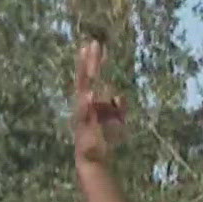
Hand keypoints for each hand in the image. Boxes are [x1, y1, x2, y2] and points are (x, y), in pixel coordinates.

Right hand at [71, 41, 126, 165]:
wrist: (94, 158)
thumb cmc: (104, 138)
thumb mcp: (116, 120)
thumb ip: (119, 107)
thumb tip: (119, 95)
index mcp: (91, 100)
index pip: (92, 77)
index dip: (94, 62)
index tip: (96, 44)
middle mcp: (84, 103)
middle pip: (86, 78)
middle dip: (89, 61)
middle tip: (93, 43)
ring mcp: (83, 112)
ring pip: (83, 90)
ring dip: (85, 74)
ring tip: (87, 55)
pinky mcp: (84, 125)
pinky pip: (85, 112)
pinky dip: (87, 103)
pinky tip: (91, 95)